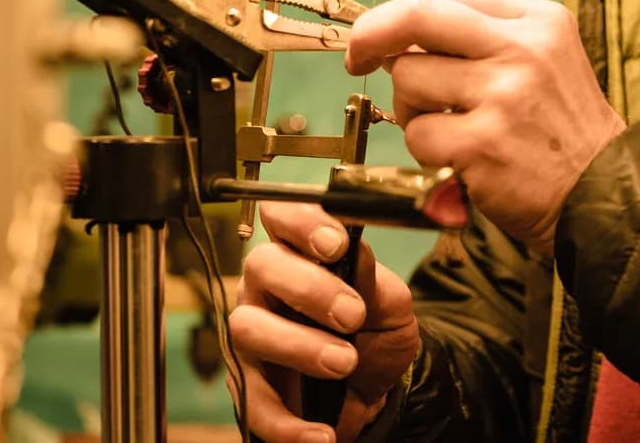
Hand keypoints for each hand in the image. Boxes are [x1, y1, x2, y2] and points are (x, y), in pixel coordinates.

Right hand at [230, 201, 419, 442]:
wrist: (378, 391)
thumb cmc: (376, 332)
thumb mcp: (390, 303)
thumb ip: (371, 276)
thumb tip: (352, 249)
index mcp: (300, 253)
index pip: (282, 218)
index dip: (300, 222)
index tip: (335, 242)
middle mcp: (267, 288)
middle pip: (261, 267)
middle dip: (308, 288)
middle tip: (352, 315)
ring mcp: (252, 336)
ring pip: (249, 328)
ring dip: (300, 347)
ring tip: (344, 363)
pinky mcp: (249, 386)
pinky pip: (253, 402)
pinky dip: (289, 423)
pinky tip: (322, 433)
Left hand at [345, 0, 626, 255]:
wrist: (604, 195)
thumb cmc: (562, 128)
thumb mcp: (546, 58)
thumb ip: (484, 36)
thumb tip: (400, 33)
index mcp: (538, 21)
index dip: (400, 10)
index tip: (381, 34)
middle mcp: (523, 50)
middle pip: (419, 18)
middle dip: (374, 36)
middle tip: (359, 59)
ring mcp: (503, 98)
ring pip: (410, 81)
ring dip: (412, 109)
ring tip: (448, 128)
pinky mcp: (482, 147)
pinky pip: (417, 136)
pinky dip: (426, 151)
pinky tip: (459, 159)